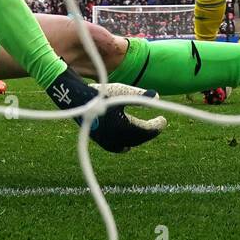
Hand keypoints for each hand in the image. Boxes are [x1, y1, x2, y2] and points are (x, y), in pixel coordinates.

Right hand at [47, 68, 166, 152]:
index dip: (157, 126)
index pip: (147, 131)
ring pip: (129, 143)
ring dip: (139, 137)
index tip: (164, 120)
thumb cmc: (100, 93)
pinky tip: (128, 145)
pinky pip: (117, 147)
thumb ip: (140, 96)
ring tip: (145, 131)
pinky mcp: (100, 141)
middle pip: (139, 138)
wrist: (76, 99)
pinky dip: (126, 144)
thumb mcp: (122, 91)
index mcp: (124, 128)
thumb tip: (157, 97)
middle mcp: (116, 138)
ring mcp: (107, 142)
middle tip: (158, 124)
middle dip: (149, 132)